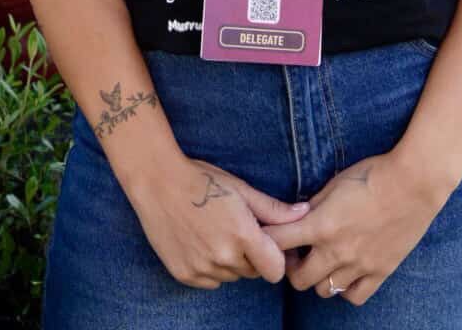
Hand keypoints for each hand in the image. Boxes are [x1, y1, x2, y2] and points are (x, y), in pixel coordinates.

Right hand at [127, 154, 311, 289]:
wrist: (157, 182)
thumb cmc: (202, 179)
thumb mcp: (241, 189)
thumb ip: (273, 209)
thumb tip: (304, 213)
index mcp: (242, 235)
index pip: (275, 270)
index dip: (275, 258)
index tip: (266, 243)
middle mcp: (223, 257)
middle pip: (252, 272)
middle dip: (251, 255)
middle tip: (236, 229)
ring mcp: (202, 268)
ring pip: (231, 276)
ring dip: (230, 261)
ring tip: (215, 232)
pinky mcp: (185, 275)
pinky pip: (210, 280)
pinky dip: (210, 267)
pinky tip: (200, 241)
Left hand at [261, 149, 449, 305]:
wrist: (413, 183)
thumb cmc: (372, 175)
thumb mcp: (335, 183)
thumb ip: (313, 205)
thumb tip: (295, 216)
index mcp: (321, 225)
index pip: (277, 242)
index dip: (268, 239)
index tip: (271, 234)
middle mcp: (337, 251)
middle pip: (298, 279)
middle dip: (292, 266)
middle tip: (298, 252)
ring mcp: (359, 265)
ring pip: (324, 291)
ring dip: (318, 277)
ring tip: (323, 260)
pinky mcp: (380, 272)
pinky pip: (354, 297)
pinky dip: (345, 289)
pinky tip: (346, 271)